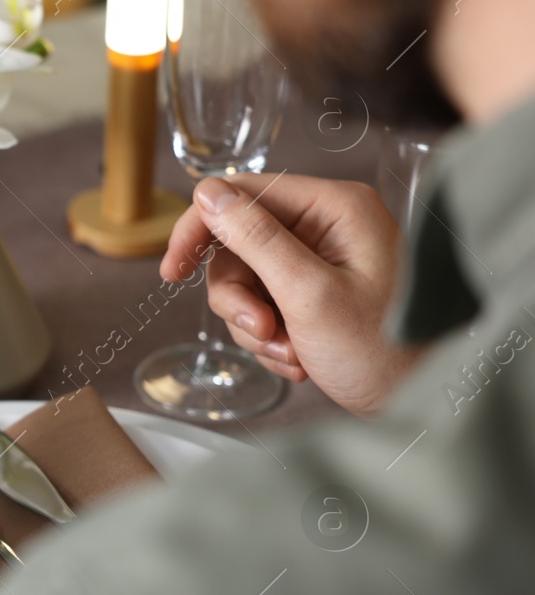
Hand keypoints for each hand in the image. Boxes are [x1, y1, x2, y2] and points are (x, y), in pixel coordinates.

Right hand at [160, 174, 425, 417]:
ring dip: (254, 325)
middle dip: (241, 297)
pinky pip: (262, 305)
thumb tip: (206, 193)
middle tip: (262, 331)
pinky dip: (269, 337)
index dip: (200, 229)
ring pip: (245, 280)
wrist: (420, 402)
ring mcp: (320, 259)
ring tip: (289, 352)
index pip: (242, 192)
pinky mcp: (314, 291)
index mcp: (335, 207)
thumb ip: (255, 238)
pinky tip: (298, 358)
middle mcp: (327, 225)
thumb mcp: (309, 294)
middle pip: (238, 244)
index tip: (172, 271)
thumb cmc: (383, 350)